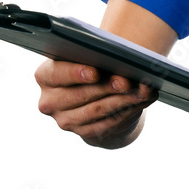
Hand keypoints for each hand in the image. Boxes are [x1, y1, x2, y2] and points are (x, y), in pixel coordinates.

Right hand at [34, 59, 157, 147]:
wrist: (94, 96)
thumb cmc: (92, 66)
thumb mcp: (89, 57)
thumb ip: (98, 55)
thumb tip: (123, 61)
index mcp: (45, 76)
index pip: (57, 74)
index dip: (76, 73)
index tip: (95, 72)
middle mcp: (50, 101)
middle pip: (80, 94)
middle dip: (106, 87)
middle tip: (126, 81)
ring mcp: (65, 120)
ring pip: (97, 110)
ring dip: (122, 100)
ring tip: (141, 90)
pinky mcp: (84, 132)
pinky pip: (108, 122)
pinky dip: (128, 110)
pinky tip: (142, 99)